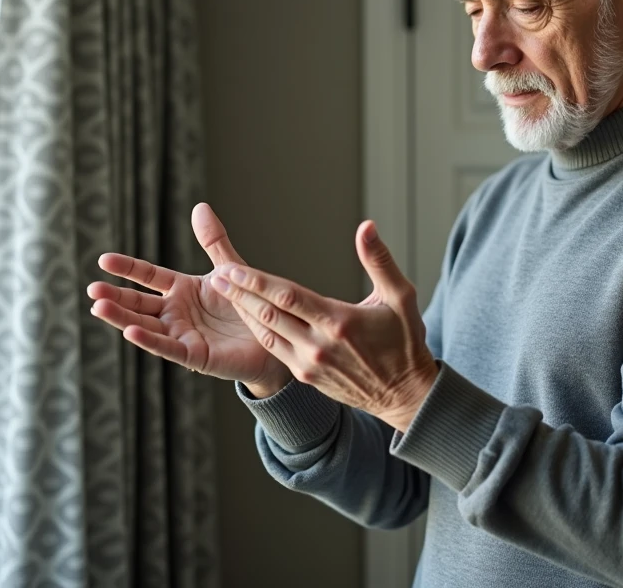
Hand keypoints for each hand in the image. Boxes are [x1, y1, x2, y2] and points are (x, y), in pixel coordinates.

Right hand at [87, 202, 292, 396]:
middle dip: (115, 296)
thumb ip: (214, 241)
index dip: (127, 268)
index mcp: (182, 290)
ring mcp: (182, 334)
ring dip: (122, 318)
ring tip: (98, 307)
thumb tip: (200, 206)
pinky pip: (168, 347)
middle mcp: (176, 313)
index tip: (103, 260)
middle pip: (139, 303)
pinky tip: (129, 332)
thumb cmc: (251, 303)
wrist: (277, 335)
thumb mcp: (229, 268)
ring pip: (146, 326)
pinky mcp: (194, 355)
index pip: (148, 276)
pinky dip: (149, 340)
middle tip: (92, 289)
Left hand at [210, 220, 437, 431]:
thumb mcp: (401, 297)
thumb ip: (379, 260)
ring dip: (243, 310)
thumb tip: (366, 227)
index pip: (289, 297)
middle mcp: (319, 346)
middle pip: (269, 315)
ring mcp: (310, 364)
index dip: (257, 282)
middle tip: (217, 273)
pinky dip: (258, 329)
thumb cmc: (406, 342)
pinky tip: (248, 314)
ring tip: (224, 289)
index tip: (233, 267)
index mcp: (340, 322)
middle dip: (239, 293)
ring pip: (266, 333)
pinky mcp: (306, 376)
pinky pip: (274, 348)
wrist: (405, 394)